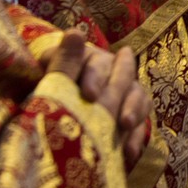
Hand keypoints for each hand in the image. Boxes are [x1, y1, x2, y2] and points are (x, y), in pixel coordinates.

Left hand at [45, 31, 151, 166]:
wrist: (51, 112)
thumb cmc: (48, 88)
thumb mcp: (51, 75)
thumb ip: (63, 60)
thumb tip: (75, 33)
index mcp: (91, 59)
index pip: (97, 65)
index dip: (95, 79)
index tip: (90, 95)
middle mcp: (113, 71)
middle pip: (123, 80)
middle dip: (120, 98)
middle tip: (117, 117)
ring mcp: (124, 93)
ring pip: (137, 99)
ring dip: (134, 114)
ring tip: (126, 128)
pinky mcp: (130, 115)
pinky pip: (139, 124)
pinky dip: (135, 138)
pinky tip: (128, 154)